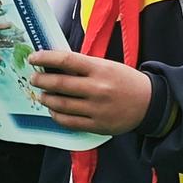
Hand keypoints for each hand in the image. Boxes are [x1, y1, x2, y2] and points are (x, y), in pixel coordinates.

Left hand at [29, 48, 152, 134]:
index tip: (33, 58)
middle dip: (41, 80)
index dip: (46, 58)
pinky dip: (56, 115)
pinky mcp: (96, 125)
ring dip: (46, 98)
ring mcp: (96, 108)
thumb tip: (56, 65)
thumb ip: (84, 66)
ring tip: (42, 94)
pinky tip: (53, 110)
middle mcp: (96, 88)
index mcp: (100, 69)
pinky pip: (69, 122)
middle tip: (33, 78)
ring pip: (61, 105)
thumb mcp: (107, 66)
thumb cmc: (125, 80)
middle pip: (59, 84)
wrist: (149, 103)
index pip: (66, 60)